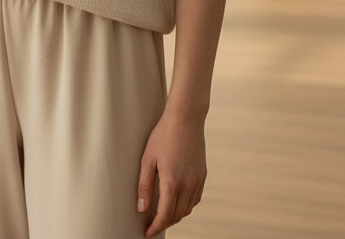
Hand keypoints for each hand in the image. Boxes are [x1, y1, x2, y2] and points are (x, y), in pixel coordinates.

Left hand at [137, 108, 206, 237]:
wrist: (186, 119)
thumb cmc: (163, 135)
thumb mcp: (148, 158)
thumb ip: (144, 185)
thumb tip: (141, 208)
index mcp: (172, 182)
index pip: (165, 215)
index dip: (155, 227)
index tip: (147, 233)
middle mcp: (188, 185)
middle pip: (177, 215)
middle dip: (164, 223)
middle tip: (152, 225)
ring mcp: (197, 181)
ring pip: (187, 209)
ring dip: (175, 216)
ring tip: (163, 215)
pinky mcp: (203, 175)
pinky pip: (195, 199)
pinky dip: (186, 206)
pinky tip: (177, 201)